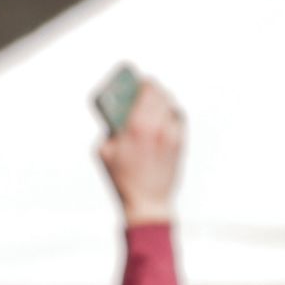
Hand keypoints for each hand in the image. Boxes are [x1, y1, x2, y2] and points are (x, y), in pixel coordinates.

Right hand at [99, 76, 182, 226]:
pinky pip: (178, 119)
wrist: (147, 204)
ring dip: (162, 100)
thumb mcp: (104, 151)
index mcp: (138, 124)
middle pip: (160, 93)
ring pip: (171, 105)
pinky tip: (163, 116)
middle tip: (144, 88)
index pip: (146, 88)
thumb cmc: (123, 180)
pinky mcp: (180, 144)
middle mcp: (159, 126)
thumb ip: (109, 128)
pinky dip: (171, 114)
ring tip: (154, 101)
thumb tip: (116, 113)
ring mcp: (172, 135)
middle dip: (151, 89)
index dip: (142, 81)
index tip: (136, 81)